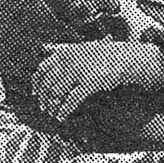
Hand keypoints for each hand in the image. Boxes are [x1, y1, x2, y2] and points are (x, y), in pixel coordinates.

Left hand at [32, 41, 163, 121]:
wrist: (128, 58)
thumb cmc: (106, 54)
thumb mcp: (83, 46)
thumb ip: (64, 49)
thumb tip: (45, 48)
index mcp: (66, 51)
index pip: (42, 69)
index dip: (37, 83)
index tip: (36, 93)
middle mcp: (69, 60)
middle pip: (47, 83)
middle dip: (44, 98)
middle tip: (45, 108)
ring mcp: (79, 71)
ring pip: (56, 93)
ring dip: (52, 106)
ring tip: (53, 114)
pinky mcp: (89, 83)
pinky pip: (71, 100)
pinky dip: (64, 110)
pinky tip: (62, 116)